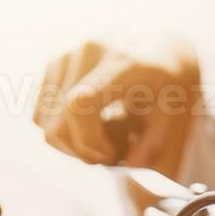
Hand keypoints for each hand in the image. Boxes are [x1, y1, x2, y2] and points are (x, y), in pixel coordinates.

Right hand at [34, 37, 199, 178]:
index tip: (111, 155)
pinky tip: (87, 128)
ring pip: (44, 122)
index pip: (80, 104)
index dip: (87, 141)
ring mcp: (68, 55)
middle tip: (110, 155)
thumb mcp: (173, 113)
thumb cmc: (168, 86)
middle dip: (82, 151)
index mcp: (125, 63)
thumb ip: (155, 143)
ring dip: (70, 144)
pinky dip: (60, 132)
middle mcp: (91, 51)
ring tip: (101, 140)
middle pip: (59, 123)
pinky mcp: (54, 63)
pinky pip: (41, 115)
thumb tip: (133, 166)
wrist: (159, 49)